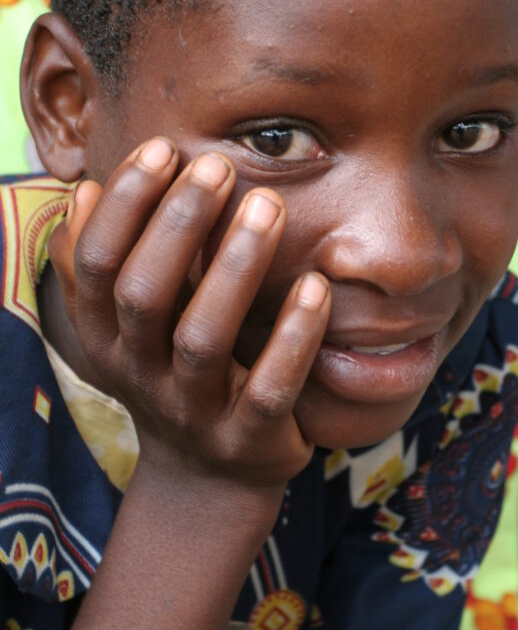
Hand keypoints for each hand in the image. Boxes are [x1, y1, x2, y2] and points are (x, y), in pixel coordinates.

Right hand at [48, 137, 330, 512]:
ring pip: (203, 339)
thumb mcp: (130, 329)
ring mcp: (192, 412)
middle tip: (217, 165)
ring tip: (268, 206)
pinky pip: (269, 388)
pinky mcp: (248, 440)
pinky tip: (318, 285)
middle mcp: (138, 376)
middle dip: (177, 224)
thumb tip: (87, 190)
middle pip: (143, 295)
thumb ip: (108, 266)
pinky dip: (293, 337)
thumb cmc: (174, 374)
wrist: (208, 481)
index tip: (162, 148)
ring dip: (235, 268)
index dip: (123, 206)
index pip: (95, 266)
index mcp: (104, 340)